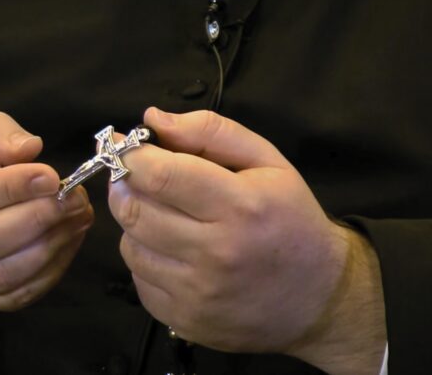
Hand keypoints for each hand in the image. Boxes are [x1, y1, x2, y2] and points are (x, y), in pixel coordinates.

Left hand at [108, 107, 385, 373]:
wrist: (320, 298)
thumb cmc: (291, 220)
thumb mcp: (268, 161)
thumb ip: (211, 132)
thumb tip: (153, 119)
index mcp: (239, 205)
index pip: (159, 175)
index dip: (130, 156)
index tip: (119, 144)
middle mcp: (215, 253)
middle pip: (135, 211)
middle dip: (123, 186)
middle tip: (131, 176)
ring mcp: (197, 293)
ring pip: (130, 246)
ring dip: (134, 223)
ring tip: (159, 214)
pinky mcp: (185, 320)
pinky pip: (139, 278)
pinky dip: (145, 258)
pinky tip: (170, 251)